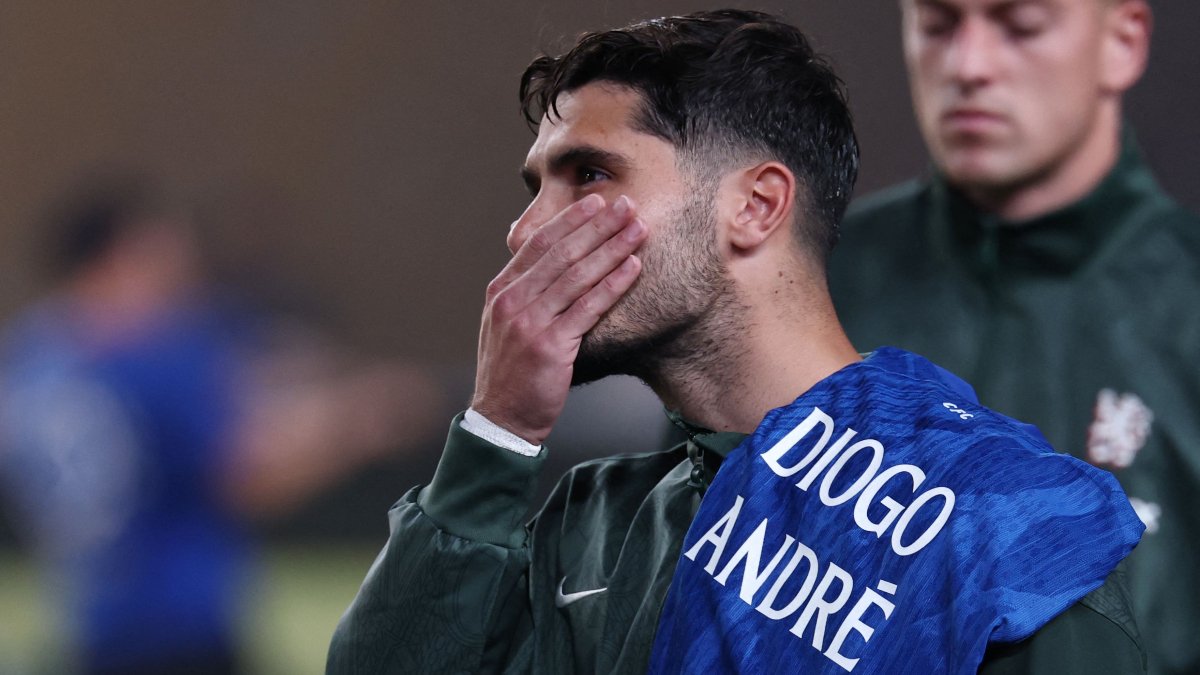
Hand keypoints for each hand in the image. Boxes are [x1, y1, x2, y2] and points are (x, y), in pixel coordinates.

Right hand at [470, 194, 646, 444]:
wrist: (501, 419)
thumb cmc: (511, 373)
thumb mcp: (505, 325)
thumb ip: (524, 293)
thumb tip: (549, 263)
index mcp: (501, 291)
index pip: (538, 244)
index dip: (570, 220)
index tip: (596, 202)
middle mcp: (511, 301)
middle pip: (562, 252)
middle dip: (598, 225)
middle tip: (627, 205)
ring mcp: (529, 322)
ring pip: (577, 275)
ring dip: (612, 248)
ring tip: (637, 229)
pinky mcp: (550, 346)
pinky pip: (588, 307)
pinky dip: (613, 284)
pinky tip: (633, 267)